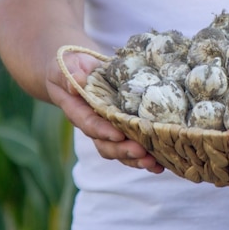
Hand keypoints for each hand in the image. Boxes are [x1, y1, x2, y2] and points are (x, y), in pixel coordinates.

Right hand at [46, 50, 164, 173]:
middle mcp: (94, 125)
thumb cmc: (71, 67)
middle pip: (106, 145)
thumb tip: (76, 81)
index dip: (103, 131)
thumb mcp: (66, 67)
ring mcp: (109, 129)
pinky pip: (132, 145)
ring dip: (137, 159)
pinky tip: (161, 163)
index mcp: (78, 111)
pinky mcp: (123, 128)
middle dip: (124, 150)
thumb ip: (70, 76)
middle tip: (141, 152)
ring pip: (120, 150)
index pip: (90, 124)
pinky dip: (146, 156)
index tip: (118, 135)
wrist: (78, 71)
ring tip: (154, 163)